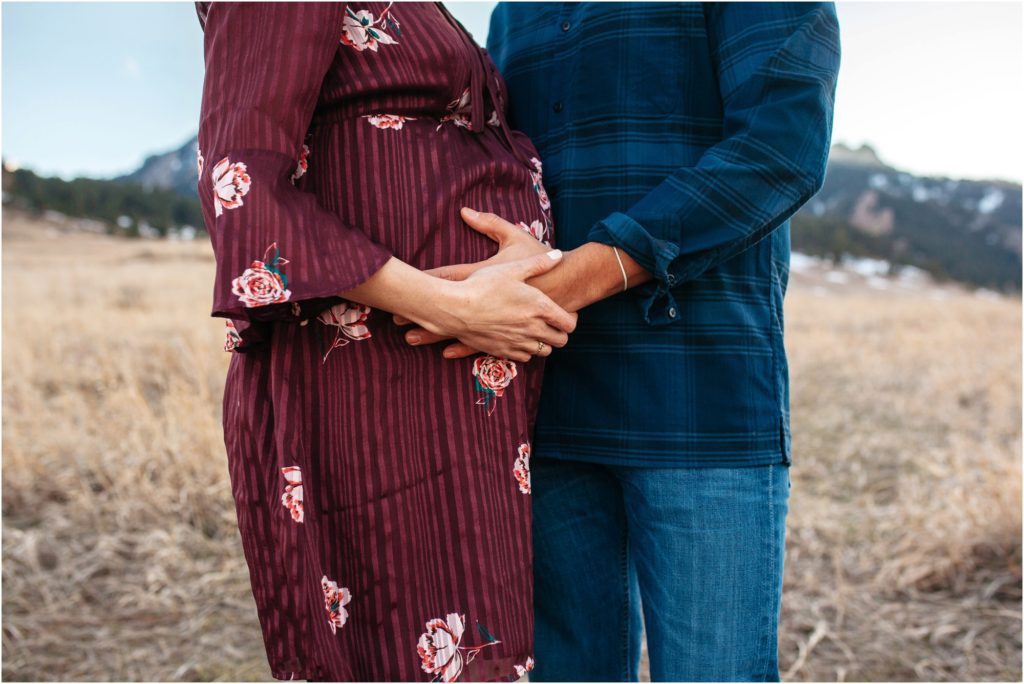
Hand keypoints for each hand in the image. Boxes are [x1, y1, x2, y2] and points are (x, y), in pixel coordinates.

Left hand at [394, 207, 554, 357]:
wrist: (568, 286)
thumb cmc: (540, 262)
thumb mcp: (514, 239)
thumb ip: (489, 224)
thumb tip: (465, 210)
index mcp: (486, 276)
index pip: (450, 278)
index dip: (426, 282)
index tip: (405, 286)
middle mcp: (489, 303)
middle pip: (448, 310)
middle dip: (422, 316)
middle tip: (398, 322)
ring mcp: (497, 322)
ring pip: (461, 331)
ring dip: (435, 336)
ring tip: (411, 340)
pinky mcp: (508, 333)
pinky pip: (482, 344)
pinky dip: (463, 349)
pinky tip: (447, 352)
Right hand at [416, 250, 576, 361]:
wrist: (455, 308)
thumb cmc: (483, 285)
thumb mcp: (512, 268)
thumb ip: (539, 263)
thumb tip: (558, 255)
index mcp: (540, 307)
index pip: (569, 324)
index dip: (570, 319)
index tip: (565, 313)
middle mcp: (533, 329)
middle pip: (561, 341)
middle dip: (560, 333)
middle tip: (553, 324)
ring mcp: (519, 343)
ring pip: (544, 352)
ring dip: (543, 342)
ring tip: (536, 330)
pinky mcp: (503, 352)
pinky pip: (525, 358)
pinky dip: (526, 351)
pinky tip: (519, 339)